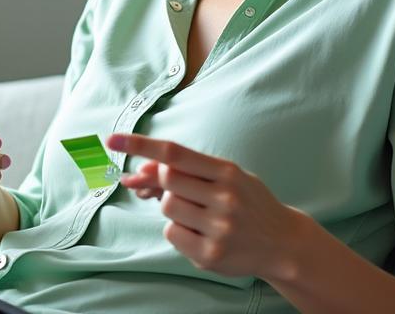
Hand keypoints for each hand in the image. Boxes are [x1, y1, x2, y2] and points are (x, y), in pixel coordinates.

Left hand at [107, 133, 305, 279]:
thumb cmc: (247, 202)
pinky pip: (172, 233)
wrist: (282, 242)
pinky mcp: (210, 255)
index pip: (175, 153)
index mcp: (227, 172)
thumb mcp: (225, 177)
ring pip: (167, 208)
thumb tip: (139, 172)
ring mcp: (218, 229)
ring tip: (199, 213)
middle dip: (165, 181)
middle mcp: (225, 198)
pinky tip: (201, 232)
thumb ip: (186, 170)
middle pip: (167, 179)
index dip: (140, 145)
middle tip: (183, 188)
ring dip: (174, 208)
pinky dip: (178, 230)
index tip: (112, 139)